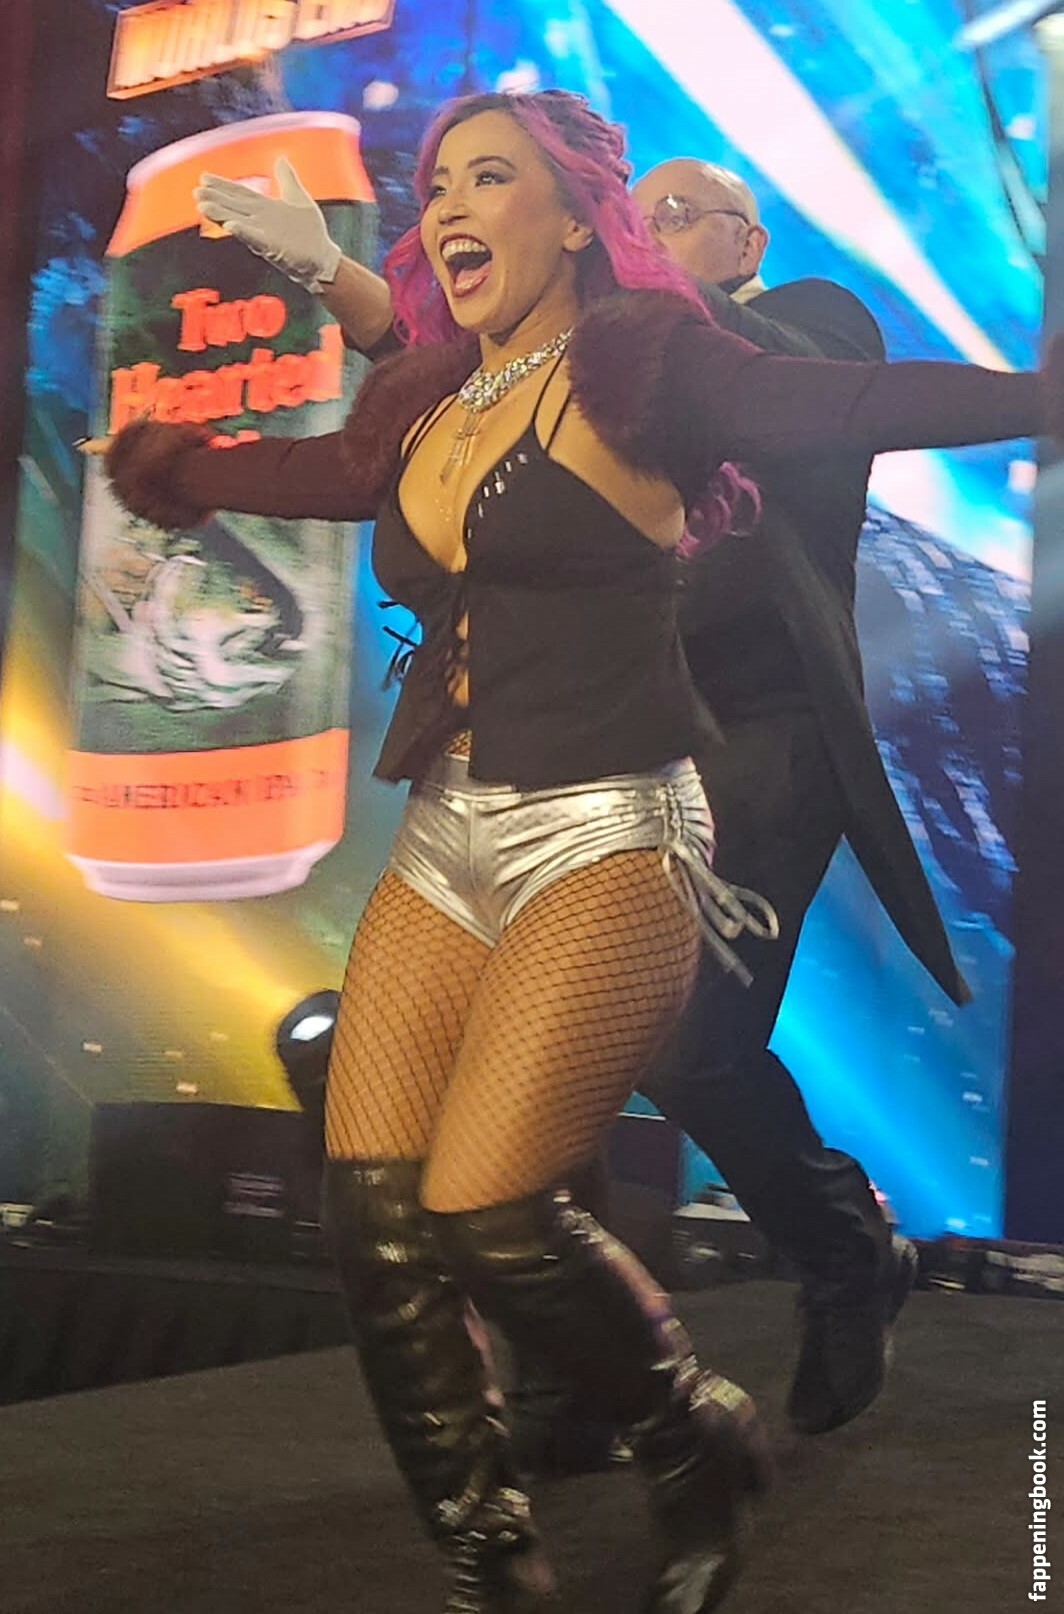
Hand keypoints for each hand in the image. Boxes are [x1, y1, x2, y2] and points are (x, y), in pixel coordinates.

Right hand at [194, 157, 342, 291]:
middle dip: (215, 199)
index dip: (223, 185)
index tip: (204, 177)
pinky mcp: (273, 247)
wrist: (323, 259)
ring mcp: (265, 234)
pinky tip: (230, 226)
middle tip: (196, 192)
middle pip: (234, 206)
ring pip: (238, 221)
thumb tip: (280, 159)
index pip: (240, 194)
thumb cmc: (310, 233)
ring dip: (221, 214)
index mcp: (265, 208)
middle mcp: (261, 220)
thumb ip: (287, 179)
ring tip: (202, 207)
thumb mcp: (297, 198)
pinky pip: (255, 238)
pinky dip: (243, 232)